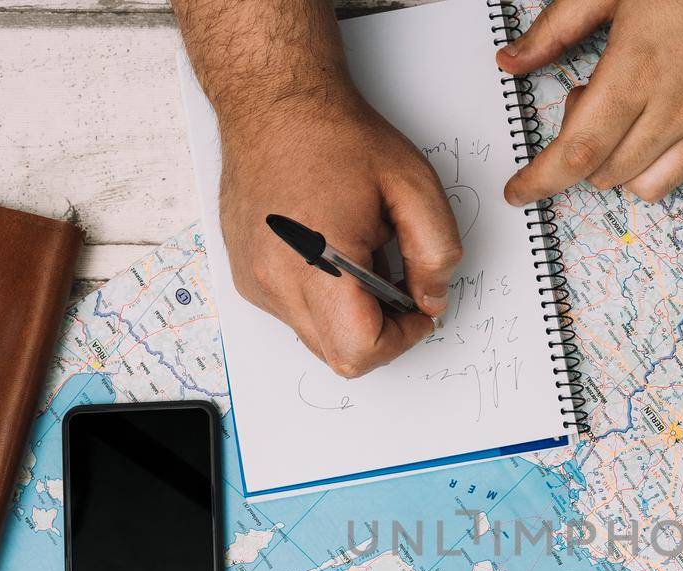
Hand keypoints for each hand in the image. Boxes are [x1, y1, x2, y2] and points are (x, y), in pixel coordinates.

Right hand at [216, 89, 461, 377]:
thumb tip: (432, 300)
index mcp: (319, 263)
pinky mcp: (245, 277)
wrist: (273, 104)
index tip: (416, 309)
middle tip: (397, 281)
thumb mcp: (413, 185)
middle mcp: (276, 281)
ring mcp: (255, 282)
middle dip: (379, 330)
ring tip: (362, 256)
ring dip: (350, 314)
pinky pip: (292, 313)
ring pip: (316, 337)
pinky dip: (322, 299)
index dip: (400, 339)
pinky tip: (332, 252)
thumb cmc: (335, 136)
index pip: (359, 351)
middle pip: (339, 354)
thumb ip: (436, 252)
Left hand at [499, 0, 682, 204]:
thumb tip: (512, 60)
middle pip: (607, 173)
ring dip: (622, 167)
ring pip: (650, 186)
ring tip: (625, 116)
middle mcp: (674, 108)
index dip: (541, 180)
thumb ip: (557, 27)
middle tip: (587, 98)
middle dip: (580, 153)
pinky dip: (670, 168)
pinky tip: (661, 133)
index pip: (577, 153)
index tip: (519, 191)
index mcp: (636, 72)